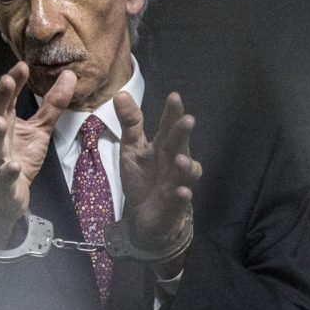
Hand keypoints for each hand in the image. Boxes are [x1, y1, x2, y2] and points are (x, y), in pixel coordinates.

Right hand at [0, 62, 75, 245]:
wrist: (6, 197)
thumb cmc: (19, 157)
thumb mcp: (39, 129)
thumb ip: (52, 105)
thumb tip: (70, 76)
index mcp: (3, 123)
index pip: (5, 98)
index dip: (12, 82)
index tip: (22, 65)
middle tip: (7, 81)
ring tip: (1, 122)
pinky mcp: (1, 184)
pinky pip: (2, 178)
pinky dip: (6, 172)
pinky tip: (13, 167)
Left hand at [116, 90, 200, 261]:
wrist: (145, 217)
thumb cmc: (142, 179)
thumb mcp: (131, 148)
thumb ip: (129, 123)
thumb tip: (120, 93)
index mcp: (163, 146)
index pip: (168, 126)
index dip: (172, 113)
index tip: (174, 97)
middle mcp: (174, 162)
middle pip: (180, 146)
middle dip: (183, 134)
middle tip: (188, 120)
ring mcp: (177, 183)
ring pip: (185, 173)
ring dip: (185, 166)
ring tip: (179, 159)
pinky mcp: (174, 205)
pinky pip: (180, 199)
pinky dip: (182, 195)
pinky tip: (182, 191)